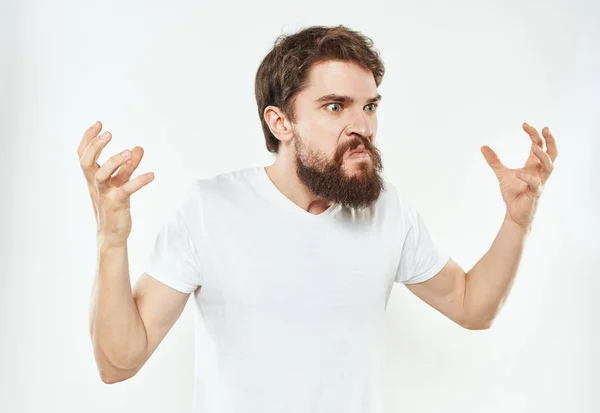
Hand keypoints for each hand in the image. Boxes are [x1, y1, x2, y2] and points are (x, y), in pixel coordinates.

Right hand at [77, 121, 154, 246]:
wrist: (113, 234)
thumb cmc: (114, 206)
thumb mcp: (121, 183)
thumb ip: (128, 166)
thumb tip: (138, 148)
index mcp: (93, 178)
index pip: (83, 155)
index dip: (88, 139)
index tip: (98, 123)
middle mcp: (95, 184)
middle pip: (86, 162)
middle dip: (95, 146)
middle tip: (109, 133)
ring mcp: (105, 194)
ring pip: (102, 174)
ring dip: (114, 161)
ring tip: (129, 152)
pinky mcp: (117, 204)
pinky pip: (126, 190)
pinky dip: (138, 181)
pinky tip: (151, 175)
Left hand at [480, 122, 557, 228]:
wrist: (514, 213)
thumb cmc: (513, 193)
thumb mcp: (501, 173)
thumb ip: (494, 161)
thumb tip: (483, 146)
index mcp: (533, 165)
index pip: (538, 145)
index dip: (534, 134)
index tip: (524, 124)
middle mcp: (540, 172)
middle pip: (552, 153)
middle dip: (550, 141)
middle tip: (545, 128)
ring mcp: (540, 182)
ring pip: (550, 166)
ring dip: (543, 156)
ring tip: (534, 147)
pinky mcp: (535, 193)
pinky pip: (536, 184)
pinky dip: (528, 177)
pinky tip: (519, 173)